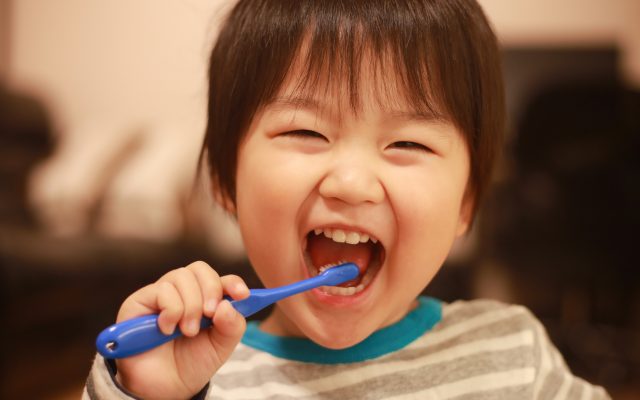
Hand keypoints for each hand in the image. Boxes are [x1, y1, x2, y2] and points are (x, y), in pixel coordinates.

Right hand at [113, 261, 248, 398]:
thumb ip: (232, 325)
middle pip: (199, 269)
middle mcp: (182, 292)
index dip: (233, 282)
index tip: (242, 295)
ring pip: (181, 276)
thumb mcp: (221, 346)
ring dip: (191, 306)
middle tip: (210, 315)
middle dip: (211, 290)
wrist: (164, 388)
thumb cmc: (191, 363)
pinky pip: (162, 290)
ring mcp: (160, 294)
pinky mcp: (139, 301)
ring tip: (188, 331)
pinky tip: (167, 330)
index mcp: (205, 299)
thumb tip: (228, 304)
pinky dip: (172, 310)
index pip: (220, 279)